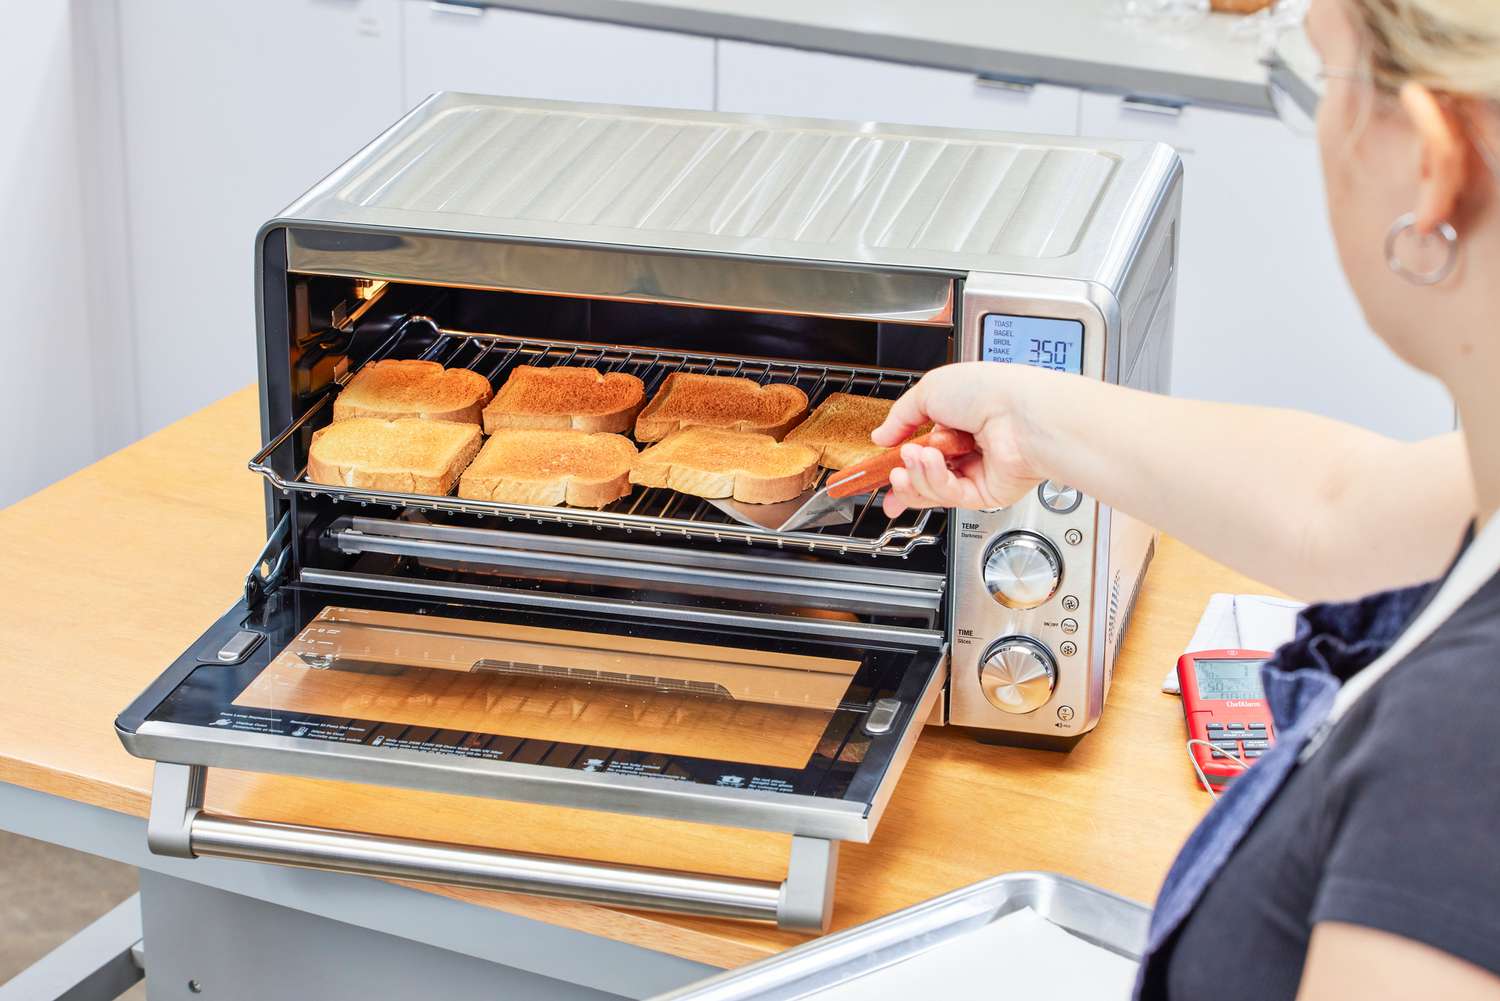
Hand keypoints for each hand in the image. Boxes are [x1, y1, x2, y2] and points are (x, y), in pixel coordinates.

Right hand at [871, 362, 1053, 516]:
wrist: (1021, 413)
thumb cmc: (988, 391)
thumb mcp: (929, 390)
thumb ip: (899, 417)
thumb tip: (881, 436)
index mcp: (956, 422)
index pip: (920, 450)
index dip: (897, 462)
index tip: (878, 470)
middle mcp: (967, 448)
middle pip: (923, 476)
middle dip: (902, 475)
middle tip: (892, 468)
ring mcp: (977, 472)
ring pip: (931, 489)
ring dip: (917, 473)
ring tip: (915, 456)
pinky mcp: (986, 494)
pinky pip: (949, 496)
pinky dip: (935, 479)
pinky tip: (933, 462)